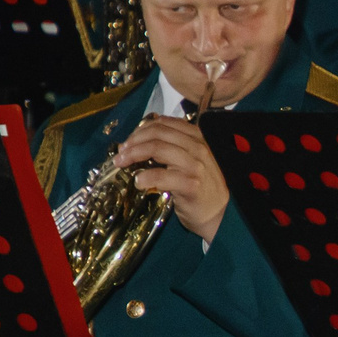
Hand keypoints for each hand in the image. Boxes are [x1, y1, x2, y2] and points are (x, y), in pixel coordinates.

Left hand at [110, 115, 229, 241]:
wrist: (217, 213)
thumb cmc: (200, 186)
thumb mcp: (190, 159)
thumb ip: (172, 147)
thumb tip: (138, 141)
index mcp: (196, 137)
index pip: (163, 123)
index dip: (141, 129)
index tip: (128, 142)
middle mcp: (197, 147)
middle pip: (157, 133)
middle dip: (133, 141)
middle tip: (120, 153)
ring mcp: (195, 165)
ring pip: (157, 148)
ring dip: (134, 154)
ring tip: (122, 163)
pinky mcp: (191, 184)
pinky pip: (161, 175)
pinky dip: (145, 177)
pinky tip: (138, 182)